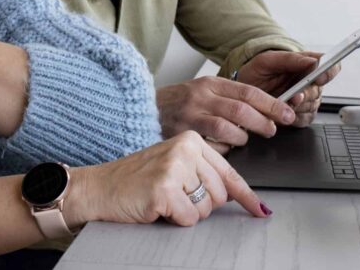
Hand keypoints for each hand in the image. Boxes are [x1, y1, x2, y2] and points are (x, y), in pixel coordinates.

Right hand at [65, 131, 270, 228]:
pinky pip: (188, 219)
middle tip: (174, 197)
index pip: (228, 172)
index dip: (245, 196)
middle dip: (200, 205)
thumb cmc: (135, 179)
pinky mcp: (164, 187)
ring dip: (186, 213)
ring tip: (163, 199)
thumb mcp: (173, 166)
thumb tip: (238, 195)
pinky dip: (174, 220)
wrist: (99, 187)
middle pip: (220, 195)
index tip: (260, 209)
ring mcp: (174, 166)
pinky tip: (157, 206)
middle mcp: (185, 148)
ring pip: (206, 208)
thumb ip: (202, 173)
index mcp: (190, 139)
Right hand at [156, 77, 295, 153]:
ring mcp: (189, 116)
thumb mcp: (202, 92)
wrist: (140, 110)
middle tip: (271, 130)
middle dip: (263, 123)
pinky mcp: (181, 135)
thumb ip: (227, 98)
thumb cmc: (177, 104)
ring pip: (227, 130)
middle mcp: (199, 97)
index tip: (287, 113)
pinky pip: (211, 147)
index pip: (248, 91)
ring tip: (241, 140)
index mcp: (209, 84)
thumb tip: (263, 111)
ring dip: (241, 139)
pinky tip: (220, 149)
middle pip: (241, 110)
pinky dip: (221, 150)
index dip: (272, 104)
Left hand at [236, 50, 341, 126]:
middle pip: (318, 91)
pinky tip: (284, 112)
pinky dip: (294, 118)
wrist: (244, 90)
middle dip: (306, 94)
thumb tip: (311, 61)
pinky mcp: (302, 116)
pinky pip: (305, 120)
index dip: (329, 72)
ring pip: (311, 106)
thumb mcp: (268, 60)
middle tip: (294, 96)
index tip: (320, 76)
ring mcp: (307, 100)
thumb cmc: (257, 72)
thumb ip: (290, 59)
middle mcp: (310, 84)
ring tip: (283, 103)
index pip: (330, 67)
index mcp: (307, 66)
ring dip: (297, 107)